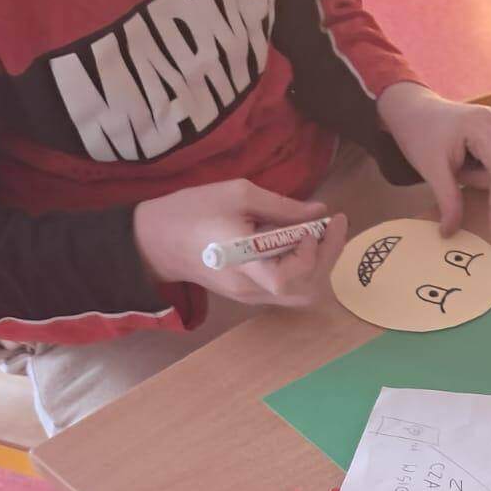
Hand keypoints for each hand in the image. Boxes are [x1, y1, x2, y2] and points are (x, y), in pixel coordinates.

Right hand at [132, 179, 346, 308]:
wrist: (155, 240)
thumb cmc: (193, 210)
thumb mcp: (238, 194)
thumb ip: (282, 205)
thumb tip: (319, 210)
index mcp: (243, 264)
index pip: (288, 280)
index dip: (309, 255)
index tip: (310, 225)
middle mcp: (251, 289)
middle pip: (306, 292)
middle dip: (328, 257)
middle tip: (335, 223)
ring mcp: (250, 296)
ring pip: (301, 295)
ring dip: (320, 265)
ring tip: (321, 233)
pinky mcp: (249, 294)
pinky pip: (288, 290)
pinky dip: (304, 268)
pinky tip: (302, 242)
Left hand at [377, 82, 490, 236]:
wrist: (416, 111)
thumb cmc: (421, 135)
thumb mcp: (432, 170)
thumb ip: (447, 200)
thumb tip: (450, 233)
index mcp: (486, 127)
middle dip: (486, 190)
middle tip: (475, 209)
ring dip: (477, 178)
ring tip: (455, 165)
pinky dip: (480, 170)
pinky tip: (463, 160)